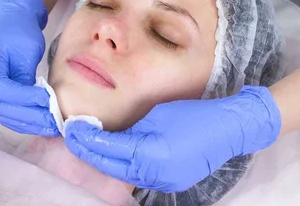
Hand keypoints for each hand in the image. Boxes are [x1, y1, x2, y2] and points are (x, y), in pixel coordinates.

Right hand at [0, 0, 58, 135]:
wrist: (13, 20)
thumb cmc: (20, 30)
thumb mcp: (26, 49)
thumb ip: (25, 76)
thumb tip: (36, 103)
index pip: (0, 88)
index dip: (24, 98)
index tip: (46, 100)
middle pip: (0, 107)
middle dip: (29, 116)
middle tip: (53, 121)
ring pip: (3, 114)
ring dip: (28, 123)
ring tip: (51, 126)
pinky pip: (6, 112)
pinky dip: (24, 120)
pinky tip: (42, 123)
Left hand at [64, 86, 280, 191]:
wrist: (228, 129)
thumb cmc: (194, 116)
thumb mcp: (157, 116)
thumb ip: (131, 129)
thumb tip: (108, 133)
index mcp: (150, 156)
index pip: (108, 150)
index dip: (87, 140)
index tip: (71, 128)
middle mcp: (154, 176)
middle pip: (112, 166)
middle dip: (90, 151)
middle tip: (73, 136)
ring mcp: (163, 183)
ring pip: (124, 173)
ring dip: (105, 160)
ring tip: (89, 144)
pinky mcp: (170, 183)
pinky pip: (139, 175)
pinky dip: (124, 165)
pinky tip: (115, 154)